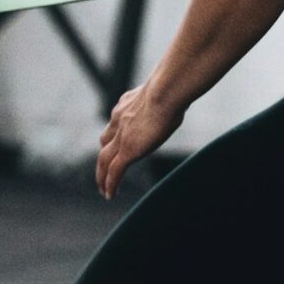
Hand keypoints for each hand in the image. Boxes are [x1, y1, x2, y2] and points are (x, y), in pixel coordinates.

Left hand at [95, 81, 184, 199]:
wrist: (165, 92)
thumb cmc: (173, 88)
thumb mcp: (166, 91)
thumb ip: (167, 95)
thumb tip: (182, 91)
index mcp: (126, 104)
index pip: (115, 123)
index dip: (114, 136)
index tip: (116, 143)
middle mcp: (118, 120)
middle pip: (105, 143)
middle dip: (103, 158)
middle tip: (103, 170)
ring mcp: (122, 136)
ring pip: (104, 160)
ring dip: (102, 175)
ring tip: (103, 189)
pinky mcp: (128, 150)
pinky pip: (114, 171)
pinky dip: (110, 184)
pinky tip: (110, 195)